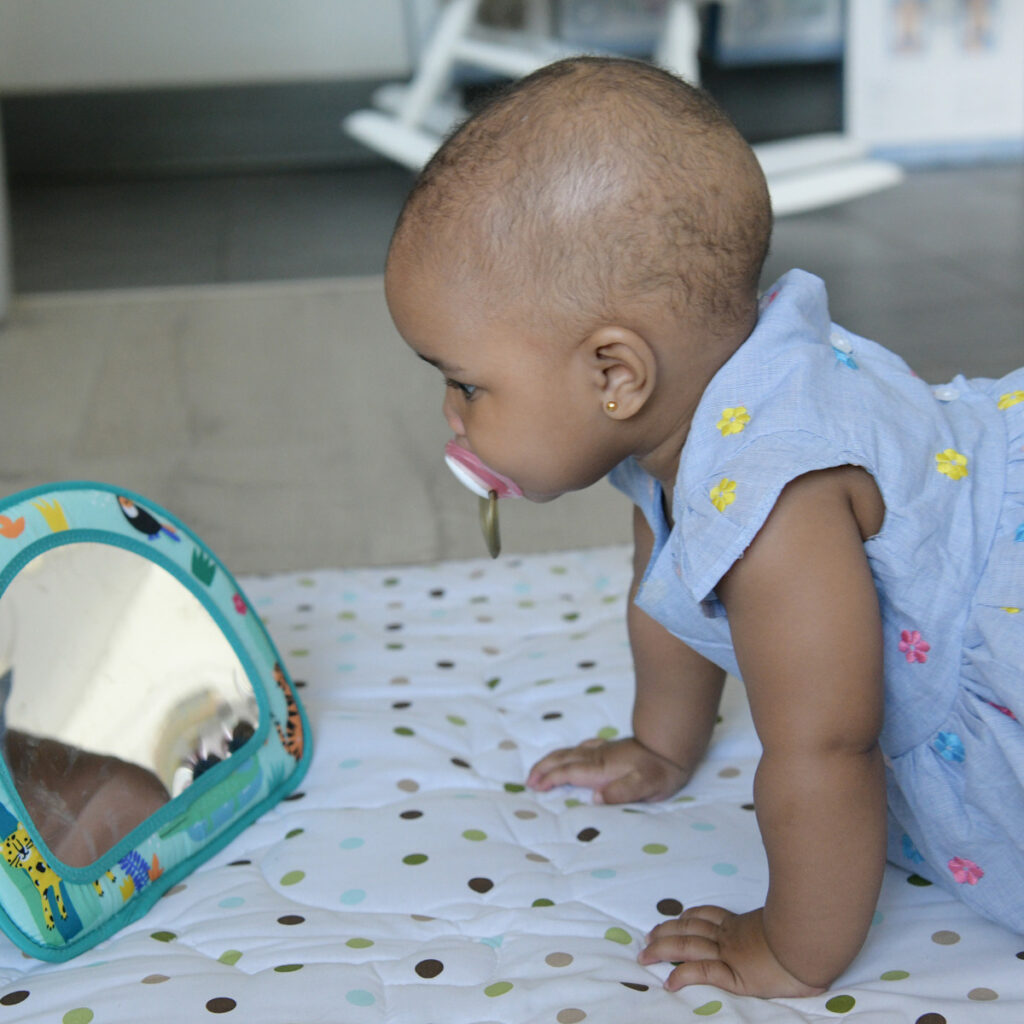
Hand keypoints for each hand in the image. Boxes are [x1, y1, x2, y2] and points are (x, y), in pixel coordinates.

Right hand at [526, 736, 690, 803]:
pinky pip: (581, 748)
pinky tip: (570, 755)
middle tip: (528, 780)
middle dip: (544, 768)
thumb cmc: (660, 771)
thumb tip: (595, 798)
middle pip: (563, 760)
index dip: (550, 778)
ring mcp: (603, 750)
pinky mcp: (610, 748)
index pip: (569, 773)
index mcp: (601, 768)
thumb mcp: (646, 786)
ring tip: (539, 770)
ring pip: (570, 752)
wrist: (672, 745)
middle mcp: (598, 756)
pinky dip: (568, 753)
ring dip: (552, 761)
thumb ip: (620, 792)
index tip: (535, 786)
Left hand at [639, 906, 825, 998]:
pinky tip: (668, 982)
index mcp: (744, 924)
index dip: (689, 917)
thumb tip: (794, 922)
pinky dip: (682, 975)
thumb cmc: (810, 933)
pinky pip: (703, 973)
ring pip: (688, 946)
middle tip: (647, 935)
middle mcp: (732, 936)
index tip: (677, 918)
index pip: (709, 916)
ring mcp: (731, 953)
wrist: (814, 939)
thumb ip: (784, 923)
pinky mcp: (735, 974)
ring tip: (645, 955)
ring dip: (663, 949)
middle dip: (666, 931)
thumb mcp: (792, 923)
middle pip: (690, 927)